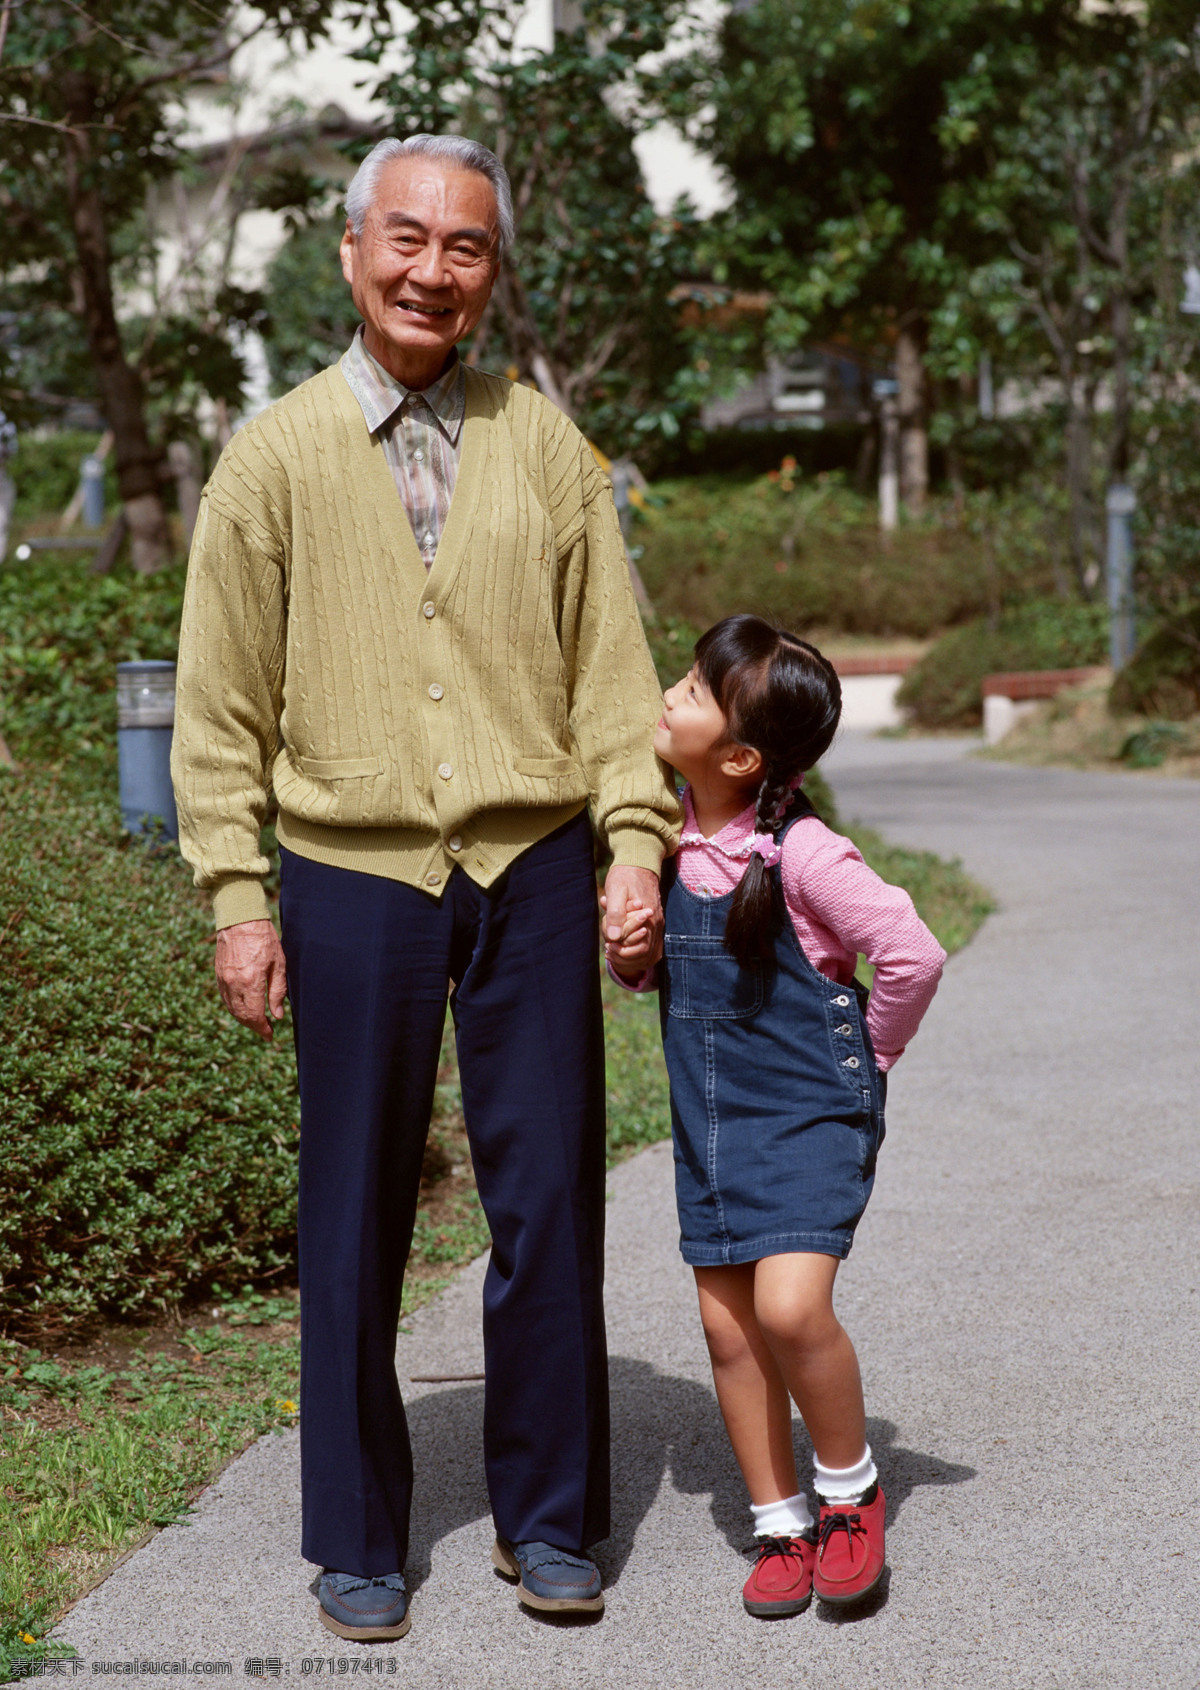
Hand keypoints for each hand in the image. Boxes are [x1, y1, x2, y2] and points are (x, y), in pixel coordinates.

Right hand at [214, 918, 287, 1039]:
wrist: (240, 919)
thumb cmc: (264, 938)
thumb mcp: (278, 964)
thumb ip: (277, 991)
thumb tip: (277, 1015)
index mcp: (251, 982)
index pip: (255, 1015)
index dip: (262, 1028)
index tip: (270, 1035)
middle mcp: (234, 984)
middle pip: (242, 1015)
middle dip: (254, 1026)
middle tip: (265, 1031)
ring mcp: (224, 979)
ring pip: (231, 1009)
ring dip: (243, 1019)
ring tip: (256, 1022)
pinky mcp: (219, 974)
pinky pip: (225, 998)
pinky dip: (233, 1008)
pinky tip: (243, 1009)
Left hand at [601, 864, 662, 965]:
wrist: (639, 862)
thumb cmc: (624, 876)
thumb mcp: (615, 891)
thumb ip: (615, 914)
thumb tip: (614, 937)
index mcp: (648, 916)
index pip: (639, 946)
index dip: (623, 950)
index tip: (608, 945)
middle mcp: (656, 922)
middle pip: (646, 953)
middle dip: (626, 956)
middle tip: (609, 949)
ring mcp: (658, 923)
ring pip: (651, 953)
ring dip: (632, 957)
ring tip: (614, 950)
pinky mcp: (655, 923)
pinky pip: (653, 946)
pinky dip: (639, 952)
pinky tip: (623, 947)